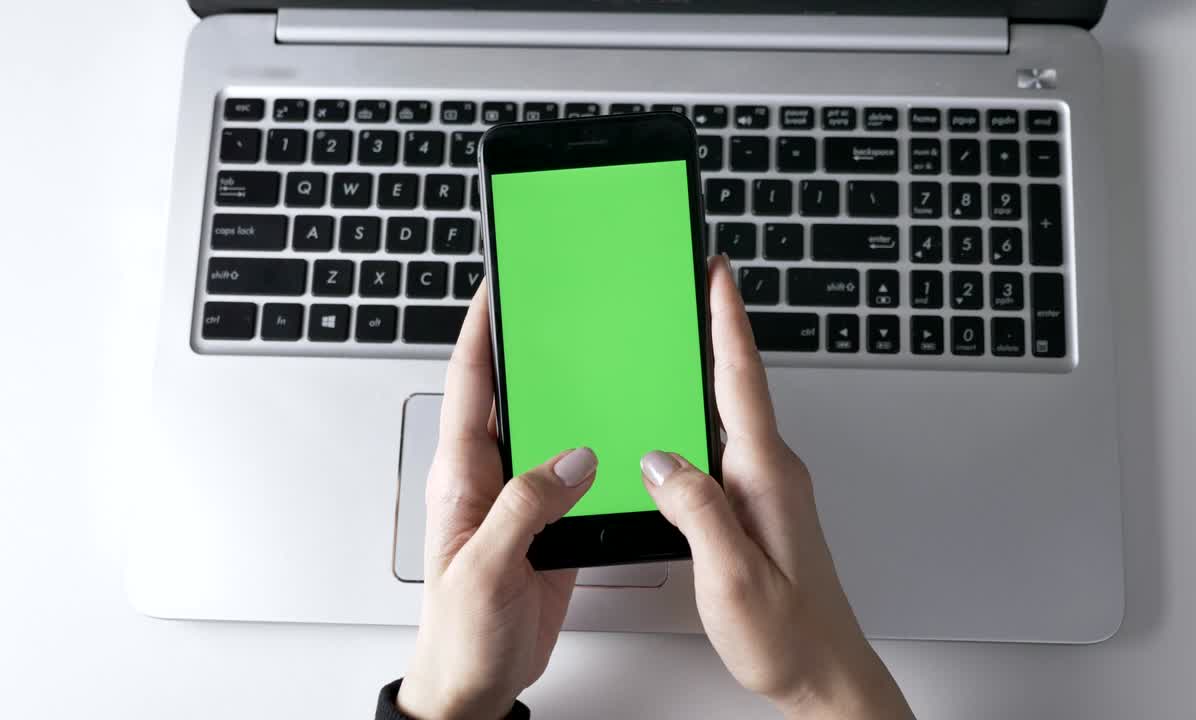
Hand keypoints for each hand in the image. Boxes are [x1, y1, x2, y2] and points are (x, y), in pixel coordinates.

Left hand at [398, 283, 597, 719]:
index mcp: (463, 477)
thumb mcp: (484, 570)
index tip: (499, 287)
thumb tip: (573, 458)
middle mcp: (490, 478)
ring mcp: (521, 498)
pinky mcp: (549, 523)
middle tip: (559, 304)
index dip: (482, 331)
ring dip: (569, 394)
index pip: (469, 385)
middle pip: (510, 394)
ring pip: (547, 429)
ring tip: (597, 353)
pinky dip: (595, 446)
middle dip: (530, 346)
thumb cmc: (461, 635)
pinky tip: (615, 431)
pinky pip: (574, 472)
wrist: (476, 682)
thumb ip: (525, 508)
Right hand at [639, 256, 912, 719]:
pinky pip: (722, 450)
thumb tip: (660, 457)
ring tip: (672, 343)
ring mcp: (767, 489)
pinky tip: (675, 429)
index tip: (716, 270)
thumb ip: (696, 511)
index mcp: (766, 476)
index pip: (742, 380)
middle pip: (734, 385)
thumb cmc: (789, 635)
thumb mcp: (731, 576)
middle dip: (711, 329)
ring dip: (703, 375)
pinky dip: (698, 423)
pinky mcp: (758, 507)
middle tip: (686, 284)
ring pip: (726, 416)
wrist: (826, 674)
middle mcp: (772, 472)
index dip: (728, 319)